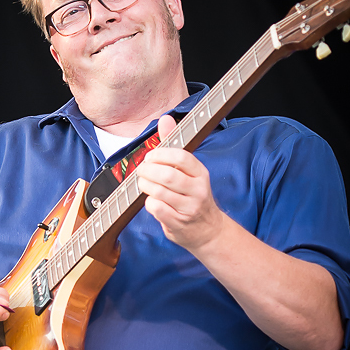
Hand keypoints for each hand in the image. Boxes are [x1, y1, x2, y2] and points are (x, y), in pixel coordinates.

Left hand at [136, 114, 224, 251]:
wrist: (207, 230)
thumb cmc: (193, 196)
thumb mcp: (189, 171)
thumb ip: (174, 145)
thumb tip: (165, 119)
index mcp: (200, 173)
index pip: (182, 157)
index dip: (161, 154)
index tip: (151, 156)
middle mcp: (198, 190)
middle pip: (168, 175)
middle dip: (148, 170)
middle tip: (141, 170)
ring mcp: (189, 208)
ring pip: (159, 192)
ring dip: (145, 185)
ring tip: (143, 183)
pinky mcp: (178, 223)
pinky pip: (156, 208)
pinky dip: (148, 203)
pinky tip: (151, 200)